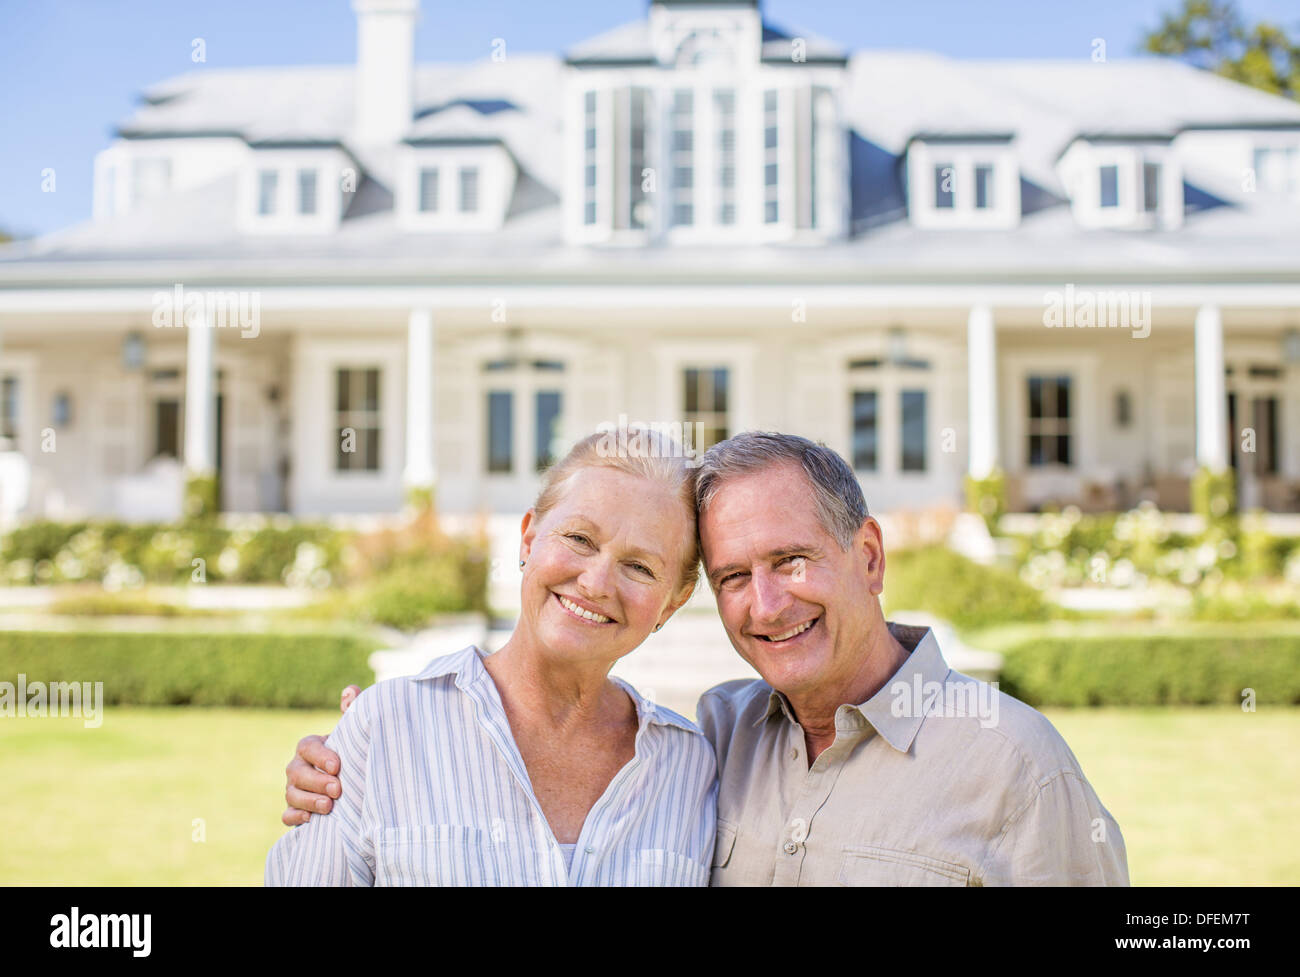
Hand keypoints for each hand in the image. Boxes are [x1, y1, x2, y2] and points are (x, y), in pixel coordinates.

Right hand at [279, 685, 359, 825]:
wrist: (353, 781)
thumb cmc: (352, 752)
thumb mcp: (354, 732)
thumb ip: (354, 709)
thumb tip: (350, 691)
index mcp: (310, 747)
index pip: (307, 747)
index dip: (320, 756)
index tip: (337, 766)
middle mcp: (298, 767)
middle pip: (297, 773)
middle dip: (316, 782)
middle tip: (338, 789)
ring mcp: (294, 789)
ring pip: (291, 795)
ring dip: (308, 801)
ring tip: (329, 807)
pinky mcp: (296, 810)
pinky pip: (287, 815)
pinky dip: (295, 818)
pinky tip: (310, 821)